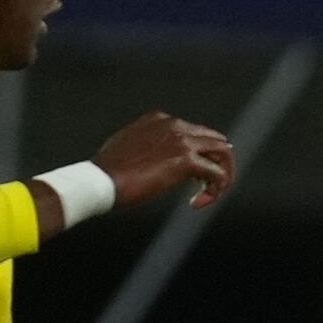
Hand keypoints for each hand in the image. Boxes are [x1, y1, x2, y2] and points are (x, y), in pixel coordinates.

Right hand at [93, 112, 234, 212]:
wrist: (99, 180)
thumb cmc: (108, 171)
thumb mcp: (130, 147)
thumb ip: (150, 146)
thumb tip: (163, 159)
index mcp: (159, 119)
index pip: (196, 132)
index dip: (200, 155)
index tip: (192, 176)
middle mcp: (174, 124)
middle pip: (215, 140)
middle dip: (217, 164)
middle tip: (207, 186)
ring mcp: (182, 140)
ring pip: (223, 154)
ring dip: (222, 177)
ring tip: (209, 195)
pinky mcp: (186, 160)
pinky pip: (217, 175)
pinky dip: (214, 191)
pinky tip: (197, 203)